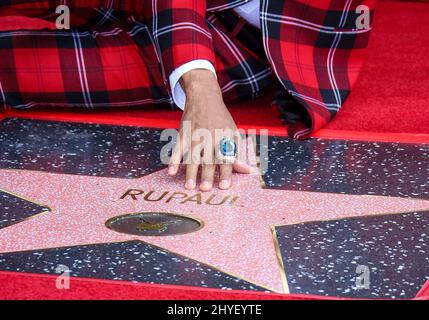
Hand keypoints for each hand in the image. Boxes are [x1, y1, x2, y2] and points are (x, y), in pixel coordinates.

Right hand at [168, 69, 254, 190]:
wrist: (204, 98)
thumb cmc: (221, 119)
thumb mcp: (233, 133)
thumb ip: (238, 152)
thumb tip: (247, 170)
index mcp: (224, 139)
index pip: (226, 158)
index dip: (225, 173)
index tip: (224, 186)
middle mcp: (210, 138)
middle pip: (208, 159)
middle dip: (206, 174)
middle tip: (204, 189)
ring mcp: (195, 136)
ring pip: (192, 156)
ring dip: (190, 172)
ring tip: (189, 186)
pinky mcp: (183, 134)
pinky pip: (177, 149)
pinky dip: (174, 160)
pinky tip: (171, 171)